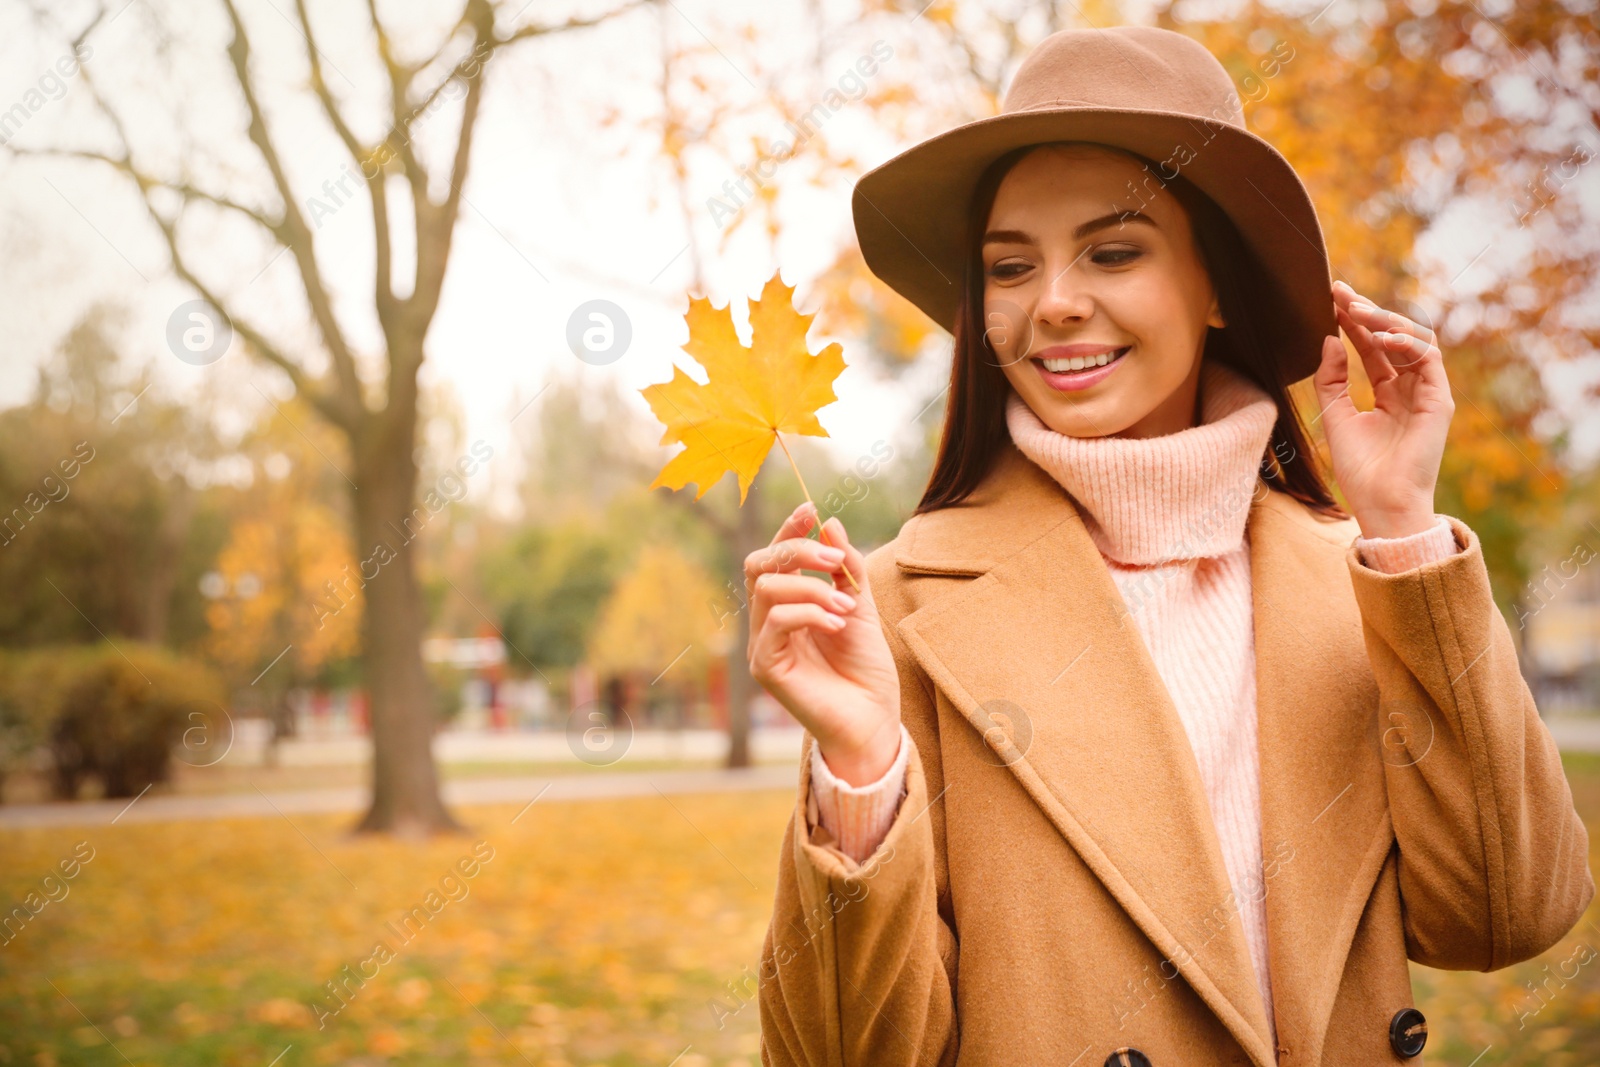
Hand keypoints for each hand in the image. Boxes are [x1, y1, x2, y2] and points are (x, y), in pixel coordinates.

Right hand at [745, 502, 901, 785]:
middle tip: (835, 561)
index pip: (774, 557)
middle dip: (796, 550)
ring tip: (846, 610)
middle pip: (759, 564)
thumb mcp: (861, 607)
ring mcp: (764, 644)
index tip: (812, 510)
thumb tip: (829, 522)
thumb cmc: (865, 669)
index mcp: (788, 605)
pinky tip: (838, 625)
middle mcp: (769, 622)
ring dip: (813, 589)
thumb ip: (846, 569)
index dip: (788, 529)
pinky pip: (776, 621)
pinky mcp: (766, 666)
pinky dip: (810, 613)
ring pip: (768, 588)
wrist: (874, 720)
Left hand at [1312, 280, 1454, 538]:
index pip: (1372, 348)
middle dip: (1368, 312)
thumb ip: (1330, 379)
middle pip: (1392, 338)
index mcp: (1388, 394)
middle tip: (1341, 293)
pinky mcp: (1440, 401)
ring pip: (1414, 341)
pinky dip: (1406, 344)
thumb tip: (1328, 338)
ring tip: (1356, 311)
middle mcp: (1411, 389)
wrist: (1381, 504)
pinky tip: (1380, 337)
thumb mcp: (1334, 416)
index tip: (1330, 299)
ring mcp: (1427, 393)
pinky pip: (1428, 359)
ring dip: (1385, 321)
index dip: (1353, 322)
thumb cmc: (1359, 470)